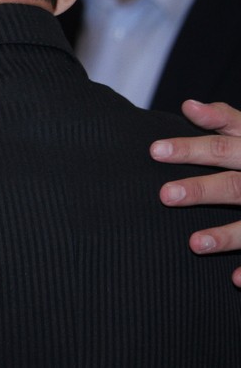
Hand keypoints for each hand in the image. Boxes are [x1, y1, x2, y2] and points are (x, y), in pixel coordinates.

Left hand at [150, 100, 240, 285]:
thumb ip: (226, 120)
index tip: (154, 151)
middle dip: (202, 190)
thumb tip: (188, 105)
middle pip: (235, 185)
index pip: (221, 146)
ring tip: (194, 243)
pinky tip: (236, 280)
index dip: (190, 148)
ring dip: (226, 235)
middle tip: (164, 195)